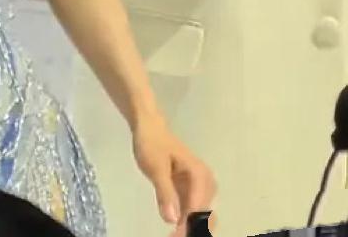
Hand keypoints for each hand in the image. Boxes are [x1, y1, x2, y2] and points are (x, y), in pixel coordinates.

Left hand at [132, 114, 215, 236]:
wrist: (149, 128)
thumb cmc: (152, 144)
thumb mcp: (156, 167)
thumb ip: (165, 192)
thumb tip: (173, 219)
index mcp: (199, 175)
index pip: (198, 209)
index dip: (189, 227)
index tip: (175, 236)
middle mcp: (204, 183)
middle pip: (206, 216)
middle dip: (194, 230)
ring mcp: (198, 188)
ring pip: (201, 217)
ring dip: (191, 229)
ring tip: (173, 236)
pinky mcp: (189, 191)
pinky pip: (192, 212)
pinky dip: (186, 224)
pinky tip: (175, 232)